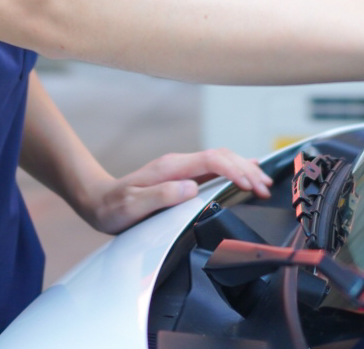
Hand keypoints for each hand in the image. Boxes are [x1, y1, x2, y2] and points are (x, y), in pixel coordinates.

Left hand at [77, 149, 271, 234]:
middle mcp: (179, 164)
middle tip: (266, 187)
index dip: (235, 169)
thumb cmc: (113, 207)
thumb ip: (160, 195)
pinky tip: (246, 175)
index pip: (212, 159)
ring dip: (244, 169)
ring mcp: (181, 169)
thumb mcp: (131, 205)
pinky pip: (214, 168)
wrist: (98, 201)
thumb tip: (190, 188)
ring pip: (221, 160)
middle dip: (247, 169)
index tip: (250, 184)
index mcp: (171, 167)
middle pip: (222, 156)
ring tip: (264, 183)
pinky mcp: (182, 177)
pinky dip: (234, 170)